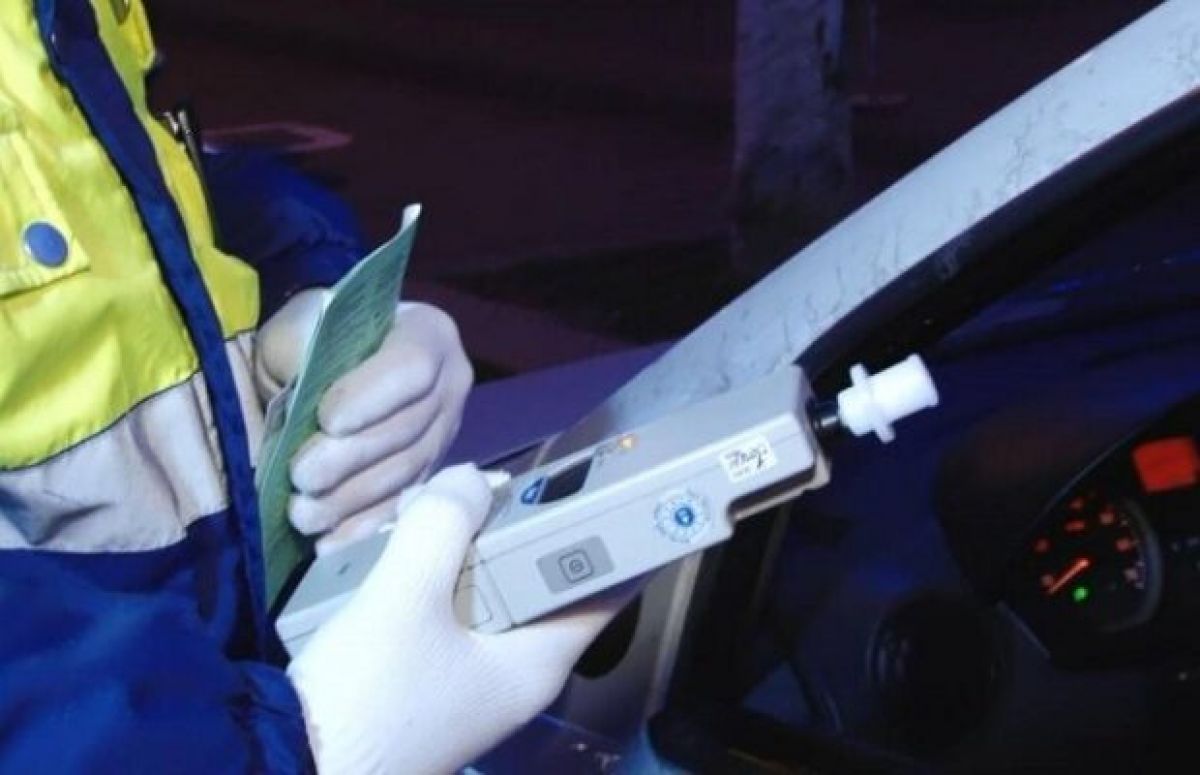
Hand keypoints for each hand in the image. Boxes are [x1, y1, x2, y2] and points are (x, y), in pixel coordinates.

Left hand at [255, 293, 472, 553]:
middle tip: (303, 477)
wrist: (331, 365)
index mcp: (429, 334)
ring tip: (304, 514)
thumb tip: (300, 389)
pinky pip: (404, 505)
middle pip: (408, 428)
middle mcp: (451, 384)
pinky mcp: (430, 473)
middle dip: (352, 458)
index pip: (411, 367)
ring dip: (352, 499)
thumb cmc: (316, 339)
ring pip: (405, 471)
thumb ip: (302, 348)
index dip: (372, 396)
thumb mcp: (303, 326)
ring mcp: (446, 433)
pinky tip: (328, 544)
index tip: (327, 420)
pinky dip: (364, 527)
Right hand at [287, 464, 635, 774]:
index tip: (607, 478)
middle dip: (515, 524)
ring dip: (464, 546)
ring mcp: (469, 678)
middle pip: (539, 580)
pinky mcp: (426, 678)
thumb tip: (470, 481)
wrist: (286, 769)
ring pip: (487, 590)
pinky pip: (447, 609)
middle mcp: (514, 672)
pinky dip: (432, 574)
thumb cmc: (365, 696)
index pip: (606, 589)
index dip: (612, 533)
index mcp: (537, 661)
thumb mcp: (405, 597)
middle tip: (485, 482)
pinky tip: (397, 546)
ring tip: (430, 506)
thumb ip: (442, 526)